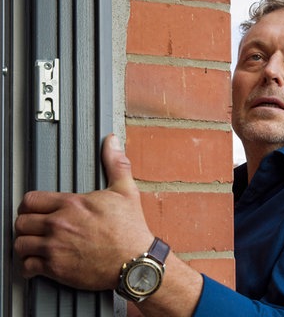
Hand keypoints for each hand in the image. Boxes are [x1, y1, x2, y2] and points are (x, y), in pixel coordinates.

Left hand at [14, 134, 154, 290]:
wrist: (135, 261)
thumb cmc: (131, 230)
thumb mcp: (126, 191)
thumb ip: (115, 164)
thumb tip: (111, 143)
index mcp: (71, 204)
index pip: (31, 200)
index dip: (30, 205)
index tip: (35, 210)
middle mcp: (58, 224)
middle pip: (21, 221)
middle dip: (25, 224)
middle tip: (32, 228)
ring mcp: (55, 247)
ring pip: (20, 244)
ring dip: (24, 244)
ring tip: (31, 245)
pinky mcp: (56, 268)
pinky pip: (27, 267)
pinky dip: (28, 267)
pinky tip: (34, 265)